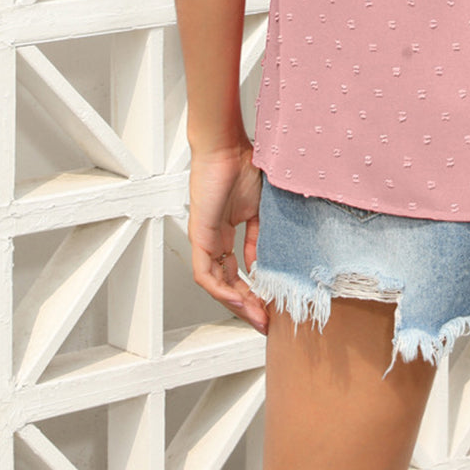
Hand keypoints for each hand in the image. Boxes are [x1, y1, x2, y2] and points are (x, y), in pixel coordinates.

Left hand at [187, 142, 268, 333]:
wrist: (228, 147)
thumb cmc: (244, 166)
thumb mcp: (260, 209)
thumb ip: (259, 238)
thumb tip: (260, 266)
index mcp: (227, 233)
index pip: (236, 273)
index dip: (252, 292)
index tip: (270, 307)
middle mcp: (213, 241)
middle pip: (226, 285)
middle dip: (246, 306)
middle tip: (265, 322)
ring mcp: (205, 240)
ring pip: (215, 285)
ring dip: (236, 304)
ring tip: (256, 317)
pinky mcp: (200, 237)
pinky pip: (205, 274)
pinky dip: (221, 290)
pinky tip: (238, 300)